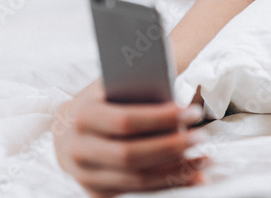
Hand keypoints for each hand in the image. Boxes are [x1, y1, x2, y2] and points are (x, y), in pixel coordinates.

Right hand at [52, 80, 206, 196]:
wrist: (65, 128)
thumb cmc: (103, 100)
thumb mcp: (114, 85)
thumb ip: (139, 84)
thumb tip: (177, 89)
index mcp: (82, 114)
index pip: (125, 120)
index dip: (161, 118)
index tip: (193, 112)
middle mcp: (77, 149)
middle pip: (130, 154)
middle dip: (171, 146)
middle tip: (202, 137)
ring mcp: (83, 174)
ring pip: (135, 178)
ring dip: (175, 171)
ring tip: (204, 159)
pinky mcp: (95, 192)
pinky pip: (135, 192)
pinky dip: (167, 185)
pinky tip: (192, 176)